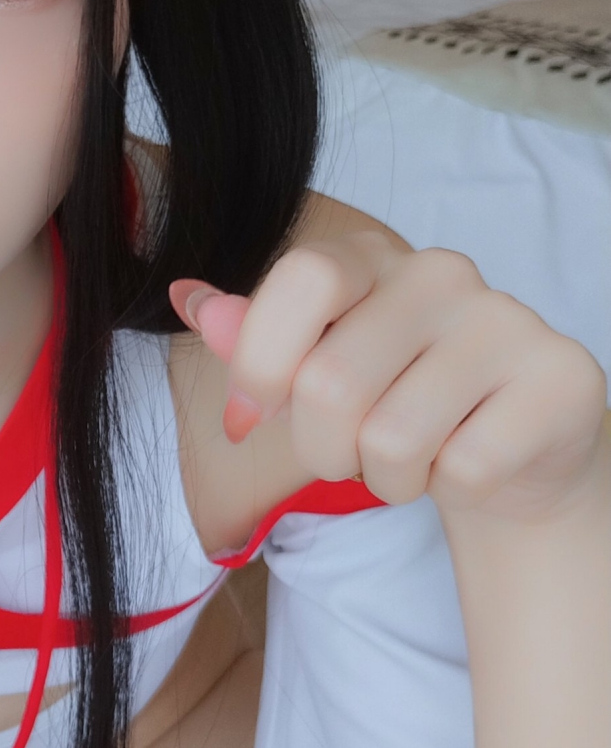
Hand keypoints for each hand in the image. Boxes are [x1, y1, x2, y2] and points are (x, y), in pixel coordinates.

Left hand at [169, 232, 607, 523]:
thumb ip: (254, 340)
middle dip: (321, 450)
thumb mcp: (313, 370)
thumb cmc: (397, 403)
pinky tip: (467, 460)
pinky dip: (448, 488)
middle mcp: (442, 273)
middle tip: (349, 453)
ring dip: (385, 478)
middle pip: (331, 382)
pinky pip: (463, 468)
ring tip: (412, 458)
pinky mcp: (559, 379)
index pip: (303, 280)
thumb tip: (188, 300)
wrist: (512, 450)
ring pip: (393, 438)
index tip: (248, 418)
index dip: (260, 364)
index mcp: (372, 259)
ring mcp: (507, 321)